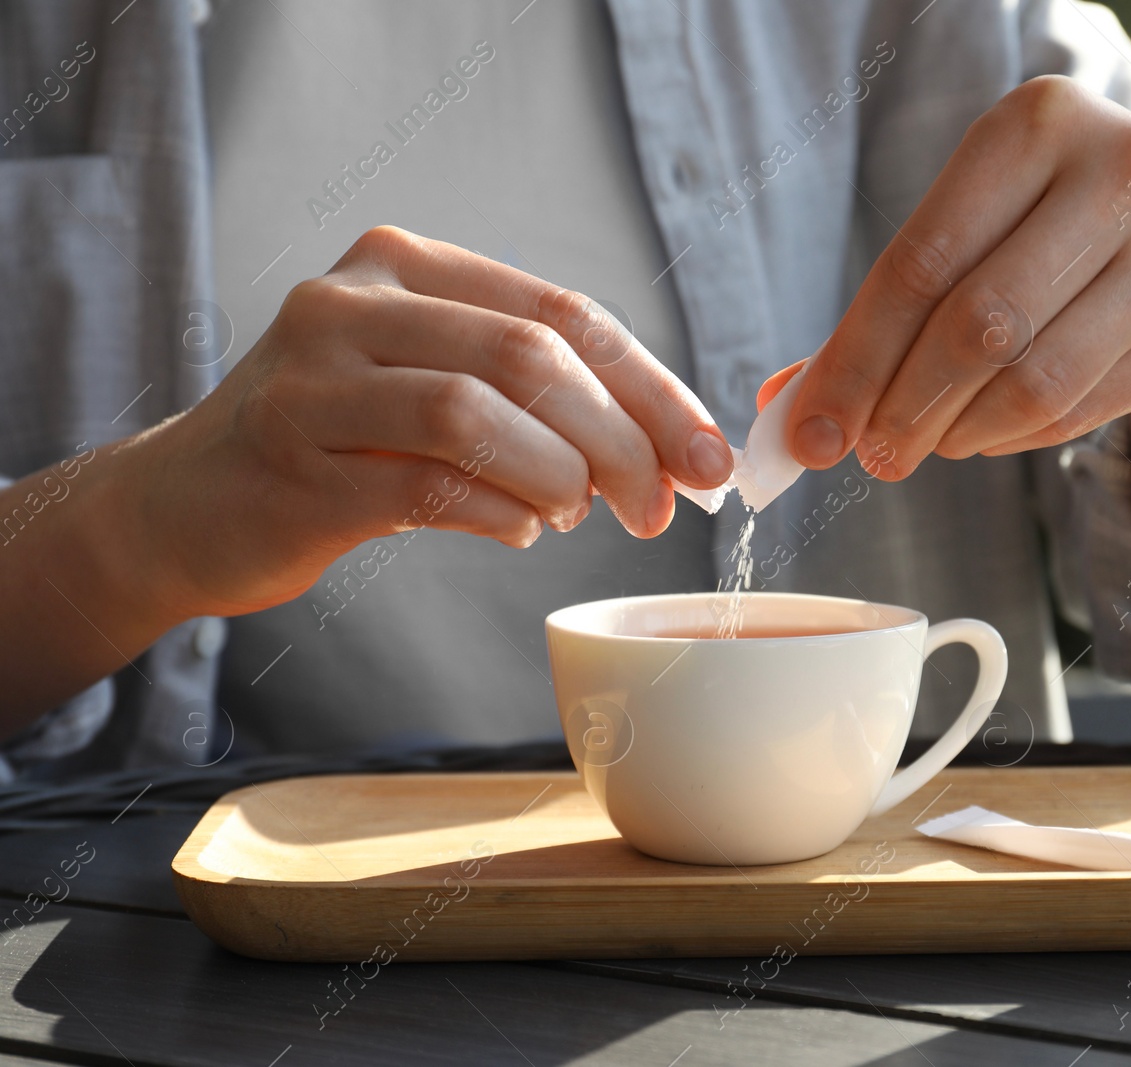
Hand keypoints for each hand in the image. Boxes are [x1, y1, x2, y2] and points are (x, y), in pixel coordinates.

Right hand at [114, 226, 732, 617]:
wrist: (186, 504)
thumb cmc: (341, 444)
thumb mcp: (433, 385)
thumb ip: (537, 397)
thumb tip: (673, 452)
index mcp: (404, 265)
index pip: (563, 314)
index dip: (653, 390)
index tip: (708, 457)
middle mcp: (350, 304)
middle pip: (531, 357)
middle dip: (621, 442)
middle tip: (660, 508)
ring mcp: (312, 383)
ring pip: (479, 414)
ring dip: (560, 478)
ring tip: (578, 513)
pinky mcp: (295, 468)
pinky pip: (430, 488)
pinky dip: (500, 515)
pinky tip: (519, 528)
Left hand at [769, 75, 1130, 478]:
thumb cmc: (1049, 240)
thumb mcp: (973, 232)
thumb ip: (883, 311)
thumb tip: (788, 410)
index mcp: (1036, 123)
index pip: (920, 261)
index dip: (856, 359)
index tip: (813, 432)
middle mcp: (1121, 168)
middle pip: (978, 324)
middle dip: (905, 408)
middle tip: (870, 458)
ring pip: (1034, 378)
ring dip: (959, 432)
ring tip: (926, 446)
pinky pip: (1081, 409)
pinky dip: (1015, 437)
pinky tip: (985, 433)